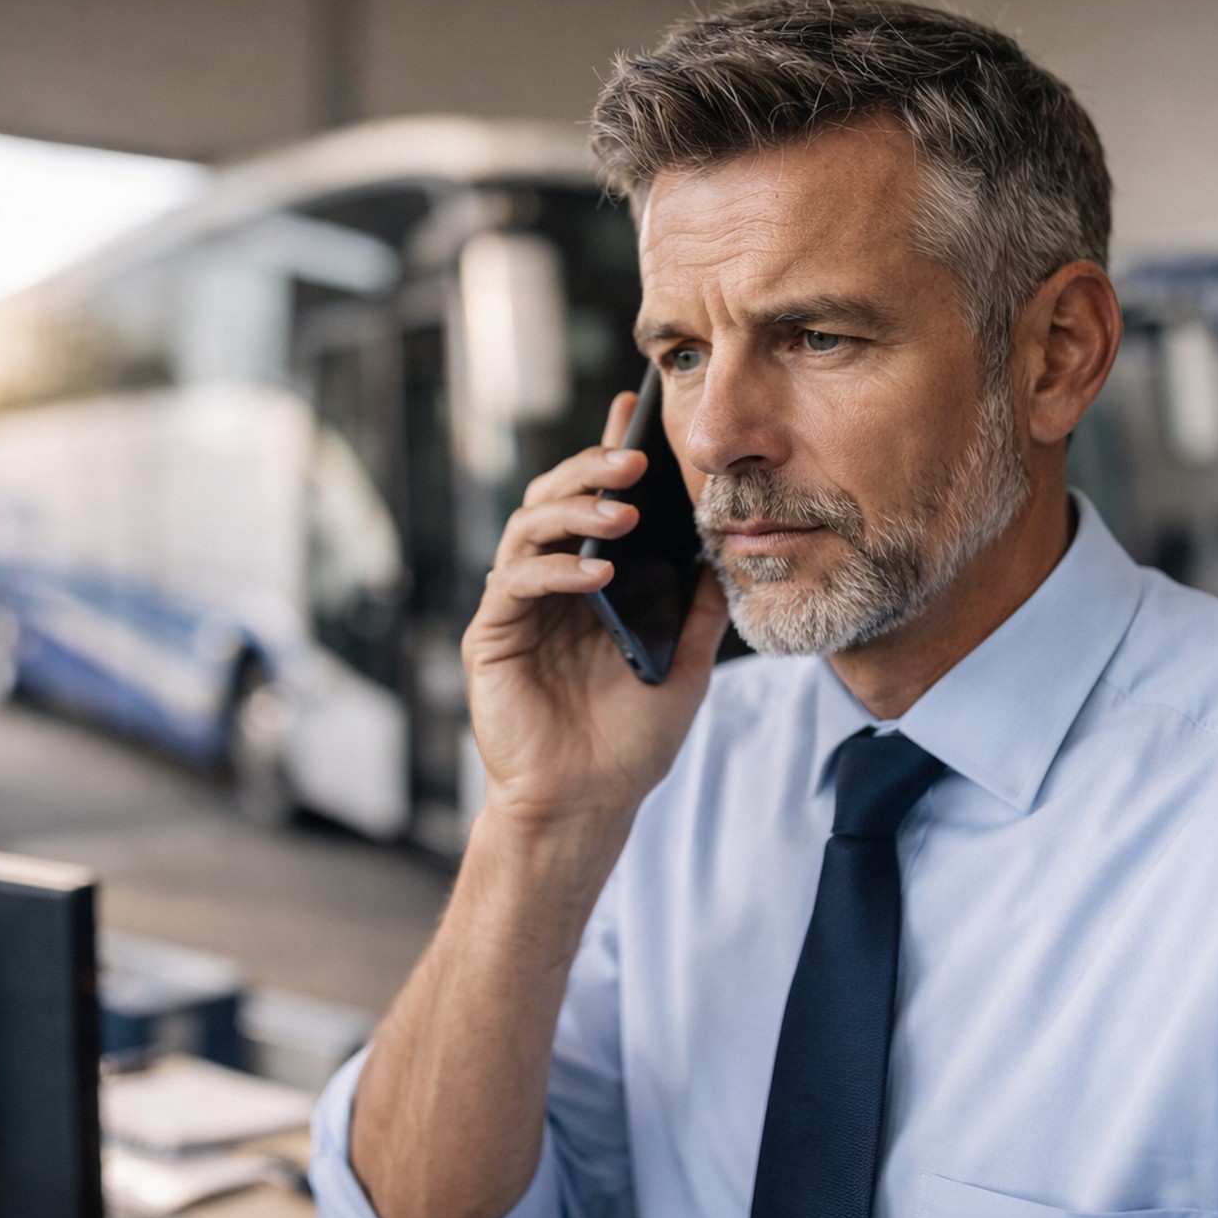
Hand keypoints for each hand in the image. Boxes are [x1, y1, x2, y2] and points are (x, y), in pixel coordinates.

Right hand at [461, 390, 728, 871]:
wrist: (588, 805)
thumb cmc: (630, 742)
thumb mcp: (685, 664)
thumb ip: (698, 607)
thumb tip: (725, 547)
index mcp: (590, 583)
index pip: (596, 504)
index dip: (609, 453)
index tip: (636, 412)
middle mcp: (548, 586)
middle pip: (554, 500)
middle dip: (591, 470)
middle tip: (633, 458)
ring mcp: (517, 609)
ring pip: (528, 529)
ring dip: (574, 512)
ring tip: (621, 513)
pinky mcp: (492, 639)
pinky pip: (515, 585)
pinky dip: (555, 572)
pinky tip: (597, 575)